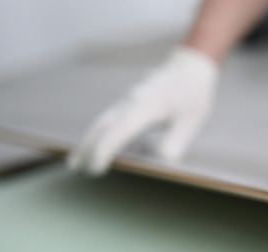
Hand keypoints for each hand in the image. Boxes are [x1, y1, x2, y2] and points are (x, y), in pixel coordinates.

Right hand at [68, 46, 216, 175]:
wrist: (189, 66)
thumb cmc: (192, 93)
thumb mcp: (192, 118)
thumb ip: (178, 138)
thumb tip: (163, 157)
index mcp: (145, 106)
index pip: (118, 131)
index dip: (105, 151)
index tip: (96, 168)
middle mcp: (131, 103)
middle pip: (101, 126)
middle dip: (87, 147)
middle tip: (75, 169)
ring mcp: (128, 101)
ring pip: (101, 122)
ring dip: (87, 141)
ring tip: (75, 162)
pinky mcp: (129, 103)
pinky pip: (108, 119)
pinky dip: (98, 133)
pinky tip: (94, 146)